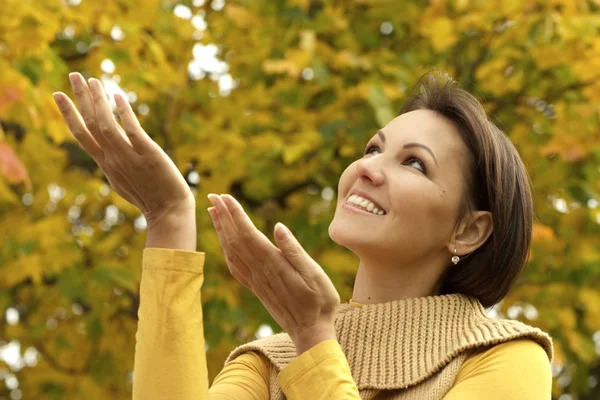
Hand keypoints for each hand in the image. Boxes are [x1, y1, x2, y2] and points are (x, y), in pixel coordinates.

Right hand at [52, 73, 194, 223]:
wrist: (168, 213)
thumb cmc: (150, 198)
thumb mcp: (124, 180)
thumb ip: (114, 162)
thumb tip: (107, 150)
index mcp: (106, 164)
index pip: (82, 135)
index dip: (69, 114)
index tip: (58, 94)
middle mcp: (113, 159)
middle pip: (90, 124)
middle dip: (81, 98)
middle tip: (74, 74)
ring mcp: (129, 157)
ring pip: (106, 125)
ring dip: (99, 101)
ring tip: (94, 80)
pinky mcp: (148, 155)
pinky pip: (132, 131)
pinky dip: (124, 113)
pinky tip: (118, 96)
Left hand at [207, 194, 339, 353]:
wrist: (310, 332)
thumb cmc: (319, 302)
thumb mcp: (314, 274)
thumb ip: (294, 251)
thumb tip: (278, 227)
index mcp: (273, 263)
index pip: (248, 234)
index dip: (235, 214)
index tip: (225, 197)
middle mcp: (260, 271)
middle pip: (235, 239)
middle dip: (223, 216)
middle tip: (213, 195)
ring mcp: (256, 280)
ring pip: (231, 251)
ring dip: (221, 230)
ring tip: (214, 211)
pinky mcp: (256, 287)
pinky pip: (235, 266)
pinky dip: (225, 250)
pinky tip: (224, 243)